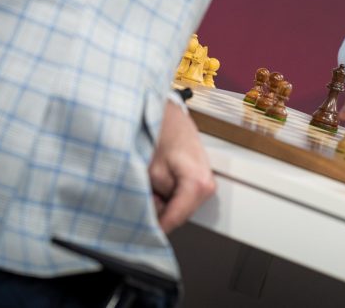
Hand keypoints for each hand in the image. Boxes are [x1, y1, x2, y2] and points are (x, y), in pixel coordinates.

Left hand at [149, 99, 216, 232]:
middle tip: (142, 193)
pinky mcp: (200, 179)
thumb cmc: (161, 132)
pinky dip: (166, 193)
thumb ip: (152, 200)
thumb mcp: (150, 170)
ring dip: (161, 201)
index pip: (175, 220)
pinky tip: (157, 179)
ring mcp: (206, 183)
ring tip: (150, 181)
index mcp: (198, 184)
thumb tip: (150, 218)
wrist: (169, 113)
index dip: (153, 227)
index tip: (138, 231)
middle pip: (179, 215)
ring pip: (180, 207)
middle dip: (158, 210)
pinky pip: (182, 197)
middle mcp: (207, 186)